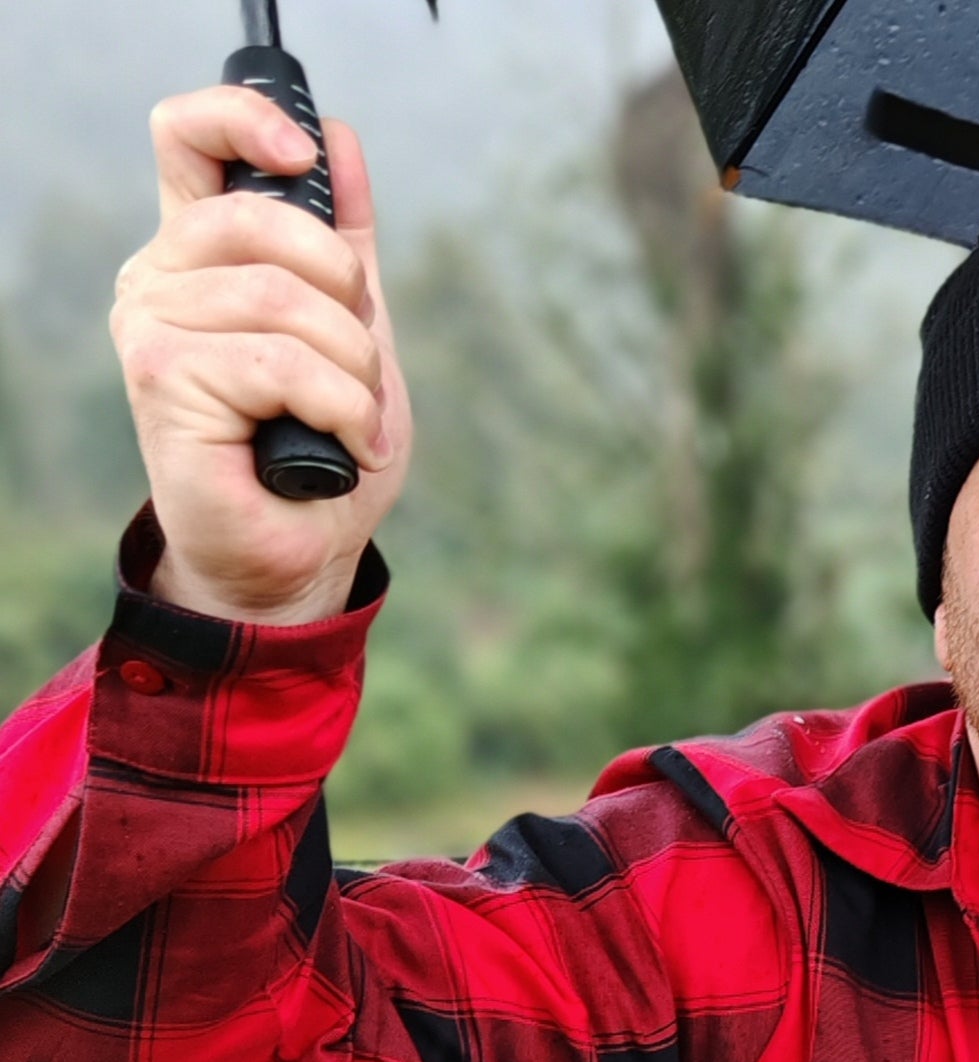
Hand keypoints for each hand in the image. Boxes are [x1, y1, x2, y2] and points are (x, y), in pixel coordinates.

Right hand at [111, 87, 409, 624]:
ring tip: (353, 421)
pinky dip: (338, 406)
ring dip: (352, 370)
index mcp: (197, 254)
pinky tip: (341, 445)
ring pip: (284, 300)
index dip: (245, 119)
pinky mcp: (163, 379)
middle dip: (346, 296)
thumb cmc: (321, 455)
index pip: (189, 136)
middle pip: (265, 219)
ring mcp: (152, 326)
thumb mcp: (355, 334)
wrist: (298, 557)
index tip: (301, 153)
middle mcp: (160, 279)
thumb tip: (342, 142)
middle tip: (359, 368)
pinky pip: (279, 362)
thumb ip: (345, 244)